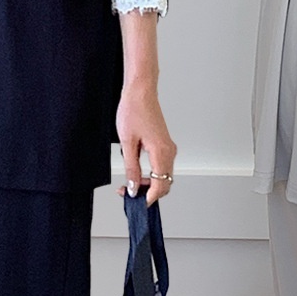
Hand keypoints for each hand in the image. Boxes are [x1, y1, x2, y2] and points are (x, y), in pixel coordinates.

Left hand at [116, 83, 176, 205]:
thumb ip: (131, 168)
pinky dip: (151, 174)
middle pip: (164, 183)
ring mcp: (168, 148)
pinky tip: (136, 172)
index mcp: (161, 152)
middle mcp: (169, 152)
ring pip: (163, 176)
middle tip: (127, 193)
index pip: (160, 185)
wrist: (140, 91)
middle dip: (147, 193)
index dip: (148, 198)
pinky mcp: (164, 144)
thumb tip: (133, 188)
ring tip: (128, 183)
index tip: (135, 204)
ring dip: (148, 184)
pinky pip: (161, 166)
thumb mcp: (127, 143)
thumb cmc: (133, 111)